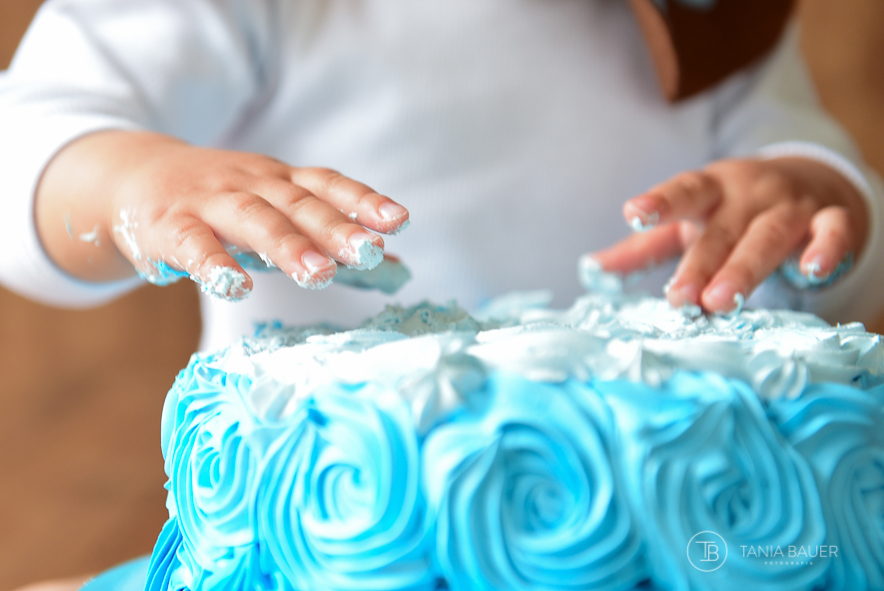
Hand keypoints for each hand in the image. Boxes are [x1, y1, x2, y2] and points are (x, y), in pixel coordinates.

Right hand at [36, 132, 408, 299]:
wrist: (131, 177)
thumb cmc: (222, 204)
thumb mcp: (276, 210)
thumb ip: (331, 240)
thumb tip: (398, 269)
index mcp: (280, 181)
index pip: (326, 185)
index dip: (362, 201)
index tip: (399, 221)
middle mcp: (251, 184)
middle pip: (298, 205)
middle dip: (336, 229)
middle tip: (371, 252)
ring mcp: (209, 201)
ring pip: (252, 219)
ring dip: (286, 245)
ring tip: (319, 273)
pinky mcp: (170, 226)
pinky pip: (193, 244)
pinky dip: (214, 263)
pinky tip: (236, 286)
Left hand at [591, 157, 867, 312]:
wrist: (813, 181)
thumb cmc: (732, 212)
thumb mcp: (687, 223)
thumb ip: (642, 247)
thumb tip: (590, 270)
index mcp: (709, 191)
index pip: (683, 192)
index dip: (659, 203)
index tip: (633, 212)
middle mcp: (748, 194)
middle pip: (721, 230)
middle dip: (700, 265)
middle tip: (681, 299)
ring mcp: (790, 205)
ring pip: (768, 236)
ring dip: (745, 269)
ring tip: (722, 303)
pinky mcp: (830, 219)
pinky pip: (833, 231)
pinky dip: (825, 249)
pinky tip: (811, 271)